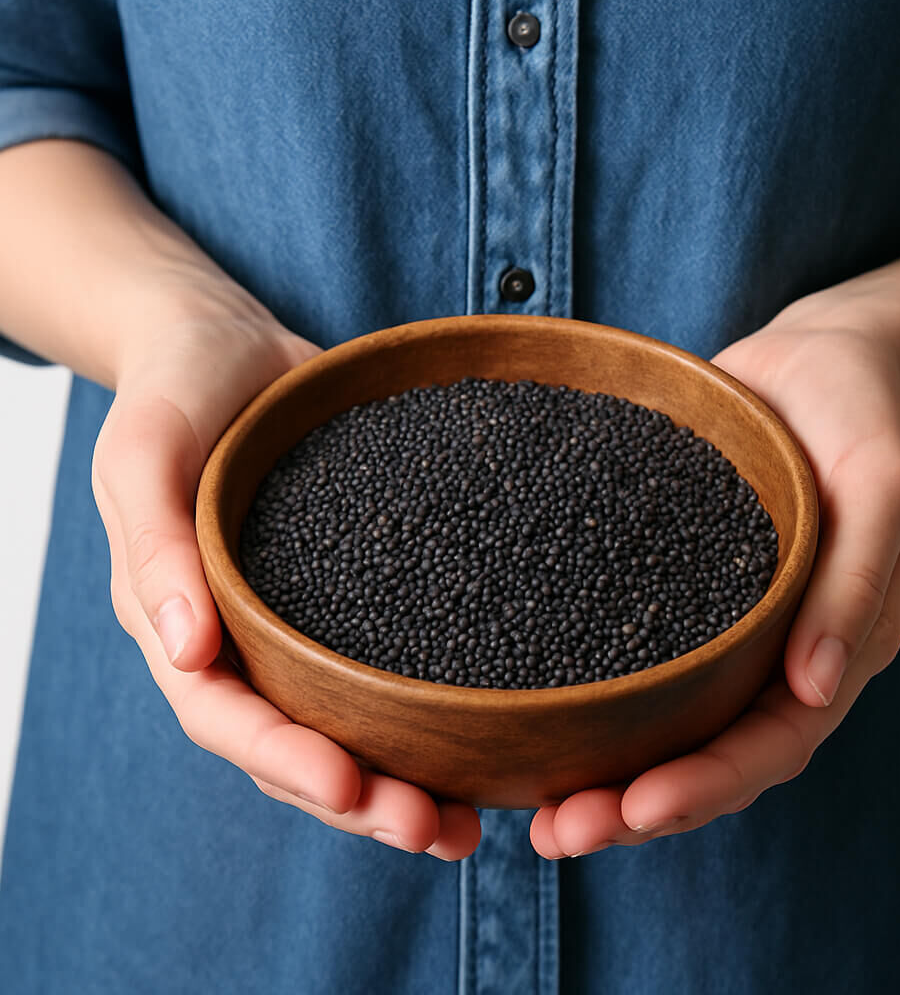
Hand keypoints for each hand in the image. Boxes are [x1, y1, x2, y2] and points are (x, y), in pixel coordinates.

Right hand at [91, 281, 479, 859]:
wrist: (231, 347)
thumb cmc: (177, 389)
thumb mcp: (145, 450)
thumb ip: (154, 544)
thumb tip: (184, 648)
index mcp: (179, 620)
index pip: (224, 716)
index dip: (283, 760)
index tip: (352, 787)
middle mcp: (241, 639)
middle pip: (290, 747)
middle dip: (358, 799)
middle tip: (435, 831)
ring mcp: (298, 624)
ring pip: (341, 727)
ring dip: (396, 783)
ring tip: (464, 823)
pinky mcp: (351, 597)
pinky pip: (380, 670)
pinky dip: (419, 718)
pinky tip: (477, 742)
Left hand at [530, 292, 899, 857]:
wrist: (809, 360)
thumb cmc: (857, 413)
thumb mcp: (880, 483)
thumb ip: (859, 580)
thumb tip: (816, 685)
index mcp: (834, 642)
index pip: (775, 742)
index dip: (709, 785)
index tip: (634, 809)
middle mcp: (774, 651)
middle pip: (712, 757)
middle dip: (639, 806)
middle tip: (561, 834)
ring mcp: (723, 629)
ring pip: (670, 728)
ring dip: (610, 776)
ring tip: (538, 810)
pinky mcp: (674, 594)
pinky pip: (641, 666)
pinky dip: (598, 708)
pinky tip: (540, 721)